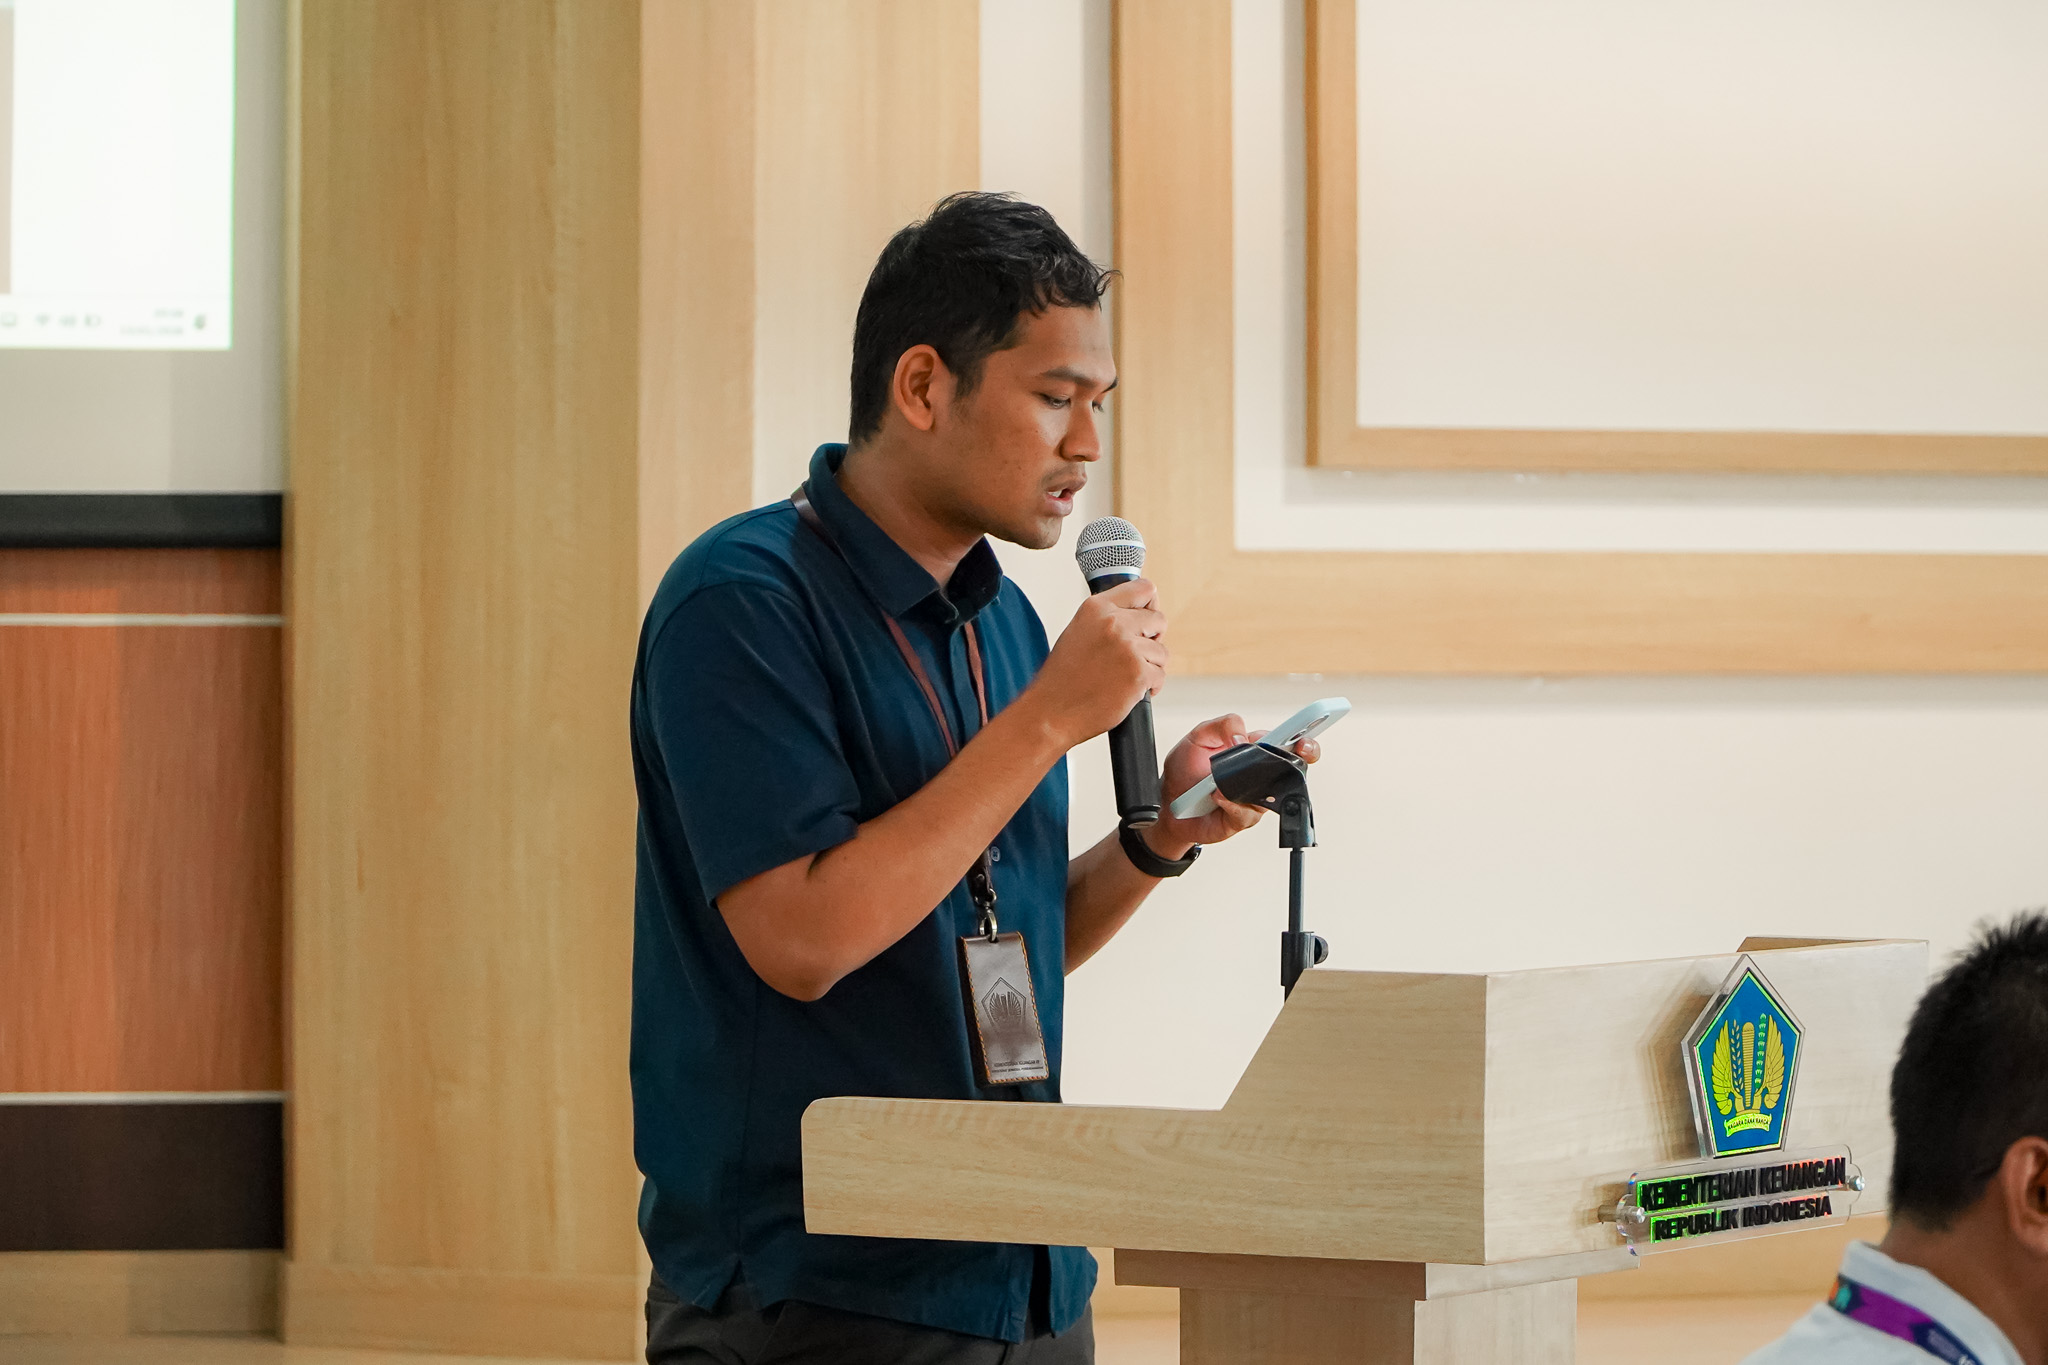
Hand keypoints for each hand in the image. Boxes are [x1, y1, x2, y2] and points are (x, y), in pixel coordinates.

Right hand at [1028, 579, 1167, 746]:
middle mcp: (1112, 622)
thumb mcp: (1079, 632)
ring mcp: (1127, 647)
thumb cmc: (1063, 679)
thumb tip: (1141, 614)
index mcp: (1096, 608)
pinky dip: (1149, 687)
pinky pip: (1160, 675)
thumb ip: (1107, 618)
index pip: (1143, 588)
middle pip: (1159, 619)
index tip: (1148, 621)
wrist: (1050, 712)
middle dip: (1152, 639)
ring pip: (1161, 651)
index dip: (1150, 605)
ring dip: (1150, 667)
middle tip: (1135, 656)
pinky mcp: (1137, 673)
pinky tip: (1128, 692)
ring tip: (1124, 678)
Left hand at [1143, 713, 1321, 857]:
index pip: (1286, 741)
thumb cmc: (1186, 769)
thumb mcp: (1198, 737)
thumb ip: (1222, 725)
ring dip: (1254, 783)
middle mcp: (1261, 775)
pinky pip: (1247, 812)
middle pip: (1294, 766)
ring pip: (1272, 792)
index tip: (1307, 732)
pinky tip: (1216, 796)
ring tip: (1231, 777)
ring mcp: (1256, 798)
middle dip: (1303, 756)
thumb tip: (1243, 739)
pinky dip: (1231, 803)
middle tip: (1300, 749)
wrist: (1169, 804)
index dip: (1303, 736)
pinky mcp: (1244, 819)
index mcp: (1254, 750)